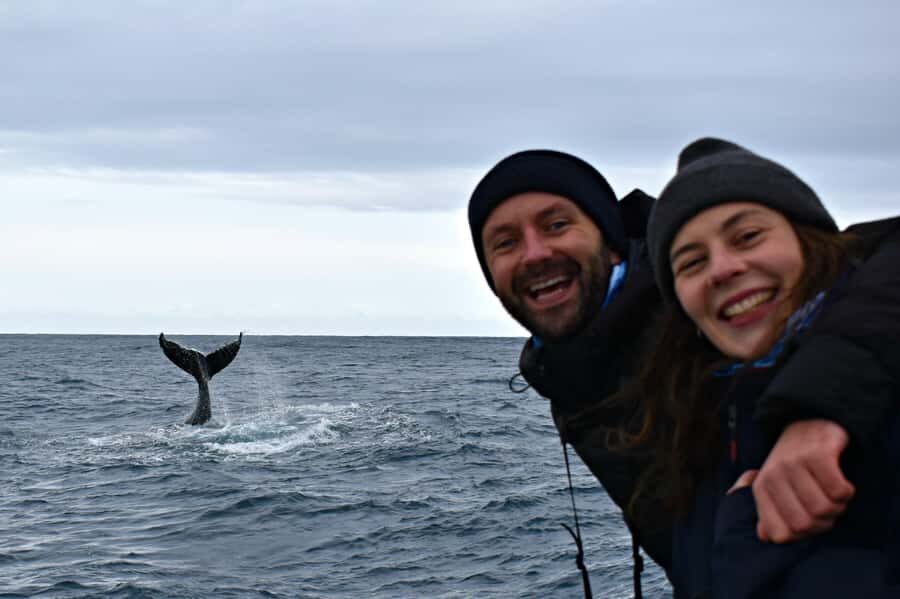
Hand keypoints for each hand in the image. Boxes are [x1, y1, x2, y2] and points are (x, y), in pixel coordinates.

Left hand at [751, 419, 854, 542]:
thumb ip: (771, 514)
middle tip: (825, 504)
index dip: (801, 535)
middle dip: (823, 521)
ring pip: (825, 509)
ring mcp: (794, 463)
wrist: (809, 425)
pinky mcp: (817, 454)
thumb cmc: (794, 465)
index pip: (780, 534)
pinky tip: (841, 481)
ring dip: (837, 506)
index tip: (808, 518)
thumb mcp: (777, 488)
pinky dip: (846, 491)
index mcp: (761, 489)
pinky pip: (840, 491)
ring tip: (833, 492)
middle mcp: (773, 475)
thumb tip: (765, 536)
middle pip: (806, 524)